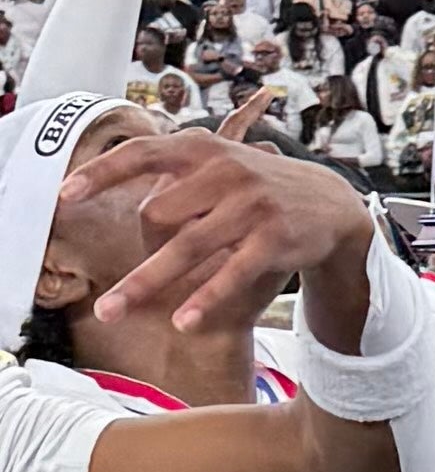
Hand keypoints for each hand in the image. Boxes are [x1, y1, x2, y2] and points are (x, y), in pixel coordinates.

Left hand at [59, 123, 376, 339]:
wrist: (332, 206)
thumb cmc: (260, 190)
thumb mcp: (221, 166)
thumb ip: (174, 176)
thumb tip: (117, 190)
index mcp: (205, 149)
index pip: (142, 153)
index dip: (101, 173)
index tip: (65, 195)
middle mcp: (226, 170)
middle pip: (157, 213)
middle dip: (141, 249)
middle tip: (133, 280)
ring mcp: (251, 205)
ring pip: (185, 248)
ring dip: (144, 283)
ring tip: (111, 311)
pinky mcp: (273, 240)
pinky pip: (229, 274)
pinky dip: (204, 300)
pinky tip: (182, 322)